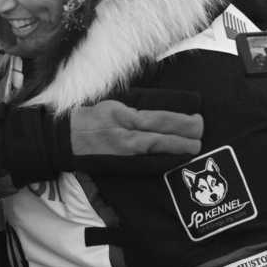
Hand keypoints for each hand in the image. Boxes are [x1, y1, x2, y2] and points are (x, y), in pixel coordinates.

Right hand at [70, 100, 202, 156]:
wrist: (65, 139)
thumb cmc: (89, 116)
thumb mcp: (112, 101)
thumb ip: (137, 101)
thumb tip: (164, 101)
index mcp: (122, 114)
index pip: (158, 118)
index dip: (180, 121)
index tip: (196, 120)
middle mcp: (124, 133)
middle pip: (161, 135)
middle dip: (184, 136)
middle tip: (201, 135)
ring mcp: (122, 152)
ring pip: (156, 150)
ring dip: (177, 149)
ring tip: (194, 147)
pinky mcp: (119, 165)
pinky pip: (146, 165)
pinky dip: (162, 162)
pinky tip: (175, 160)